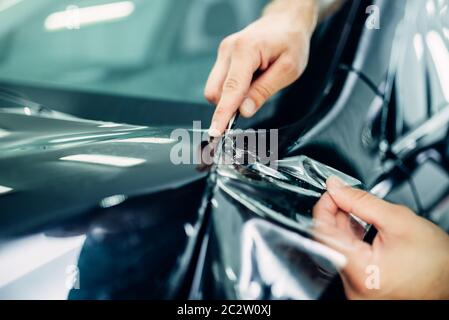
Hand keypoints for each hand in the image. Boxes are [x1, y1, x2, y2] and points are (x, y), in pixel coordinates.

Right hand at [205, 0, 318, 136]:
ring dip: (231, 97)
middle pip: (215, 92)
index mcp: (246, 51)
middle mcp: (229, 50)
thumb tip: (244, 111)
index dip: (222, 115)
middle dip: (228, 106)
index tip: (215, 133)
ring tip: (256, 85)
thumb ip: (264, 91)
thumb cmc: (291, 41)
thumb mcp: (288, 69)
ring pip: (215, 89)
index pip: (230, 90)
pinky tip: (250, 81)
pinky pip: (220, 82)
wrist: (286, 21)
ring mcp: (224, 52)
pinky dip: (232, 90)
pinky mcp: (223, 57)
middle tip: (253, 103)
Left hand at [313, 176, 448, 299]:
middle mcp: (353, 286)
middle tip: (345, 196)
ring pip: (336, 249)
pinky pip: (346, 259)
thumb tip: (336, 187)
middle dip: (335, 214)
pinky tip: (361, 228)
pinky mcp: (362, 287)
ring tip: (358, 211)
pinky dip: (351, 240)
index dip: (324, 206)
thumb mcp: (398, 220)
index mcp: (360, 272)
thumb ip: (361, 201)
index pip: (323, 232)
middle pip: (329, 240)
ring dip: (343, 226)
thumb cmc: (438, 262)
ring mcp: (356, 289)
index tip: (331, 192)